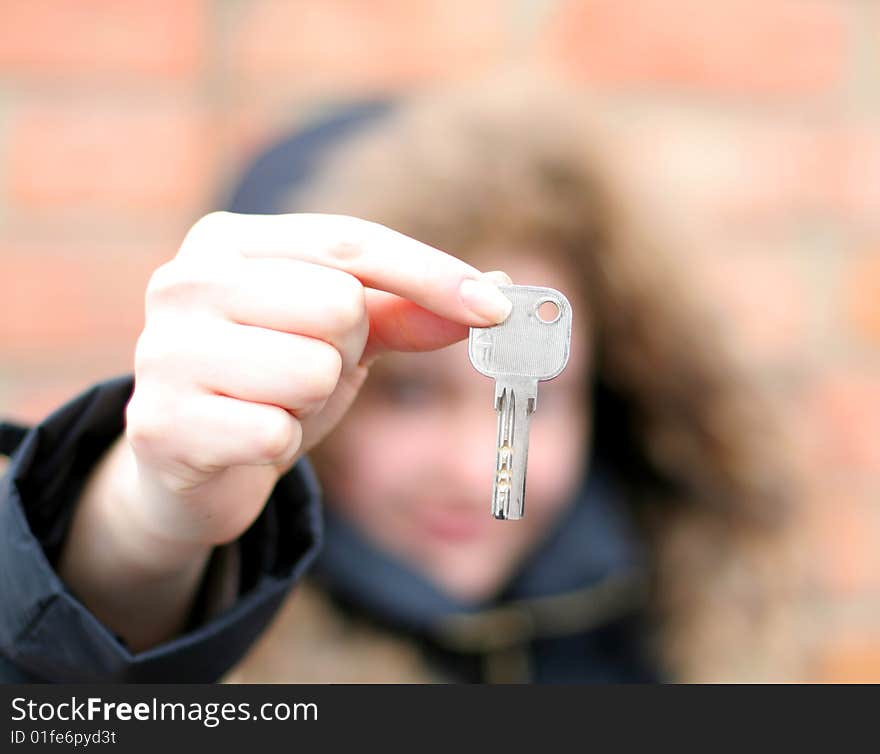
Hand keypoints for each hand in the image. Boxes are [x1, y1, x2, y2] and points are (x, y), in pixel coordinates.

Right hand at [119, 212, 511, 562]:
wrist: (188, 464)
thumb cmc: (270, 381)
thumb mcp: (340, 337)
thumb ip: (408, 311)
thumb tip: (497, 295)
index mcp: (228, 239)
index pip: (351, 241)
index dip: (431, 275)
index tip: (496, 309)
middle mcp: (185, 280)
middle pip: (338, 304)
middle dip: (342, 351)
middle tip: (302, 369)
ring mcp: (164, 350)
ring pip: (312, 371)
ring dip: (309, 402)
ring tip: (270, 404)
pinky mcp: (160, 423)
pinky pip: (275, 435)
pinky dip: (279, 447)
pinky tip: (245, 442)